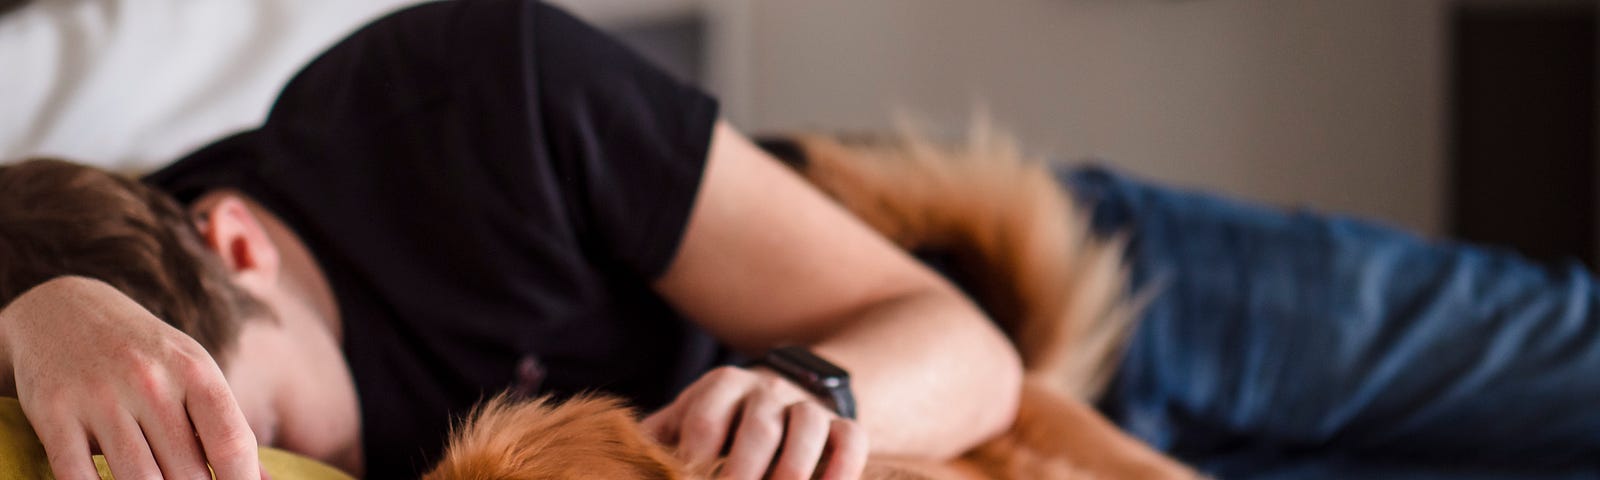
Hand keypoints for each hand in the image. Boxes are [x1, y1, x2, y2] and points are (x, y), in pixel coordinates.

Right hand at [0, 277, 262, 479]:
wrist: (61, 308)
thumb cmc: (144, 352)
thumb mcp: (192, 373)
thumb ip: (225, 426)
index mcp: (194, 370)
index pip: (231, 442)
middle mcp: (149, 381)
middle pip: (187, 472)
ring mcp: (99, 397)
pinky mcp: (52, 413)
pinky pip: (79, 478)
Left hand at [641, 366, 867, 479]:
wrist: (781, 392)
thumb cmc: (721, 420)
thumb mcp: (685, 418)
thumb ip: (657, 440)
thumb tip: (619, 464)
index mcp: (721, 385)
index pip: (706, 418)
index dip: (695, 458)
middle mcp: (766, 389)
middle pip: (759, 427)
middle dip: (744, 471)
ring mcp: (807, 405)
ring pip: (808, 428)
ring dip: (792, 471)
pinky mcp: (841, 423)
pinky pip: (851, 439)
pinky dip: (843, 468)